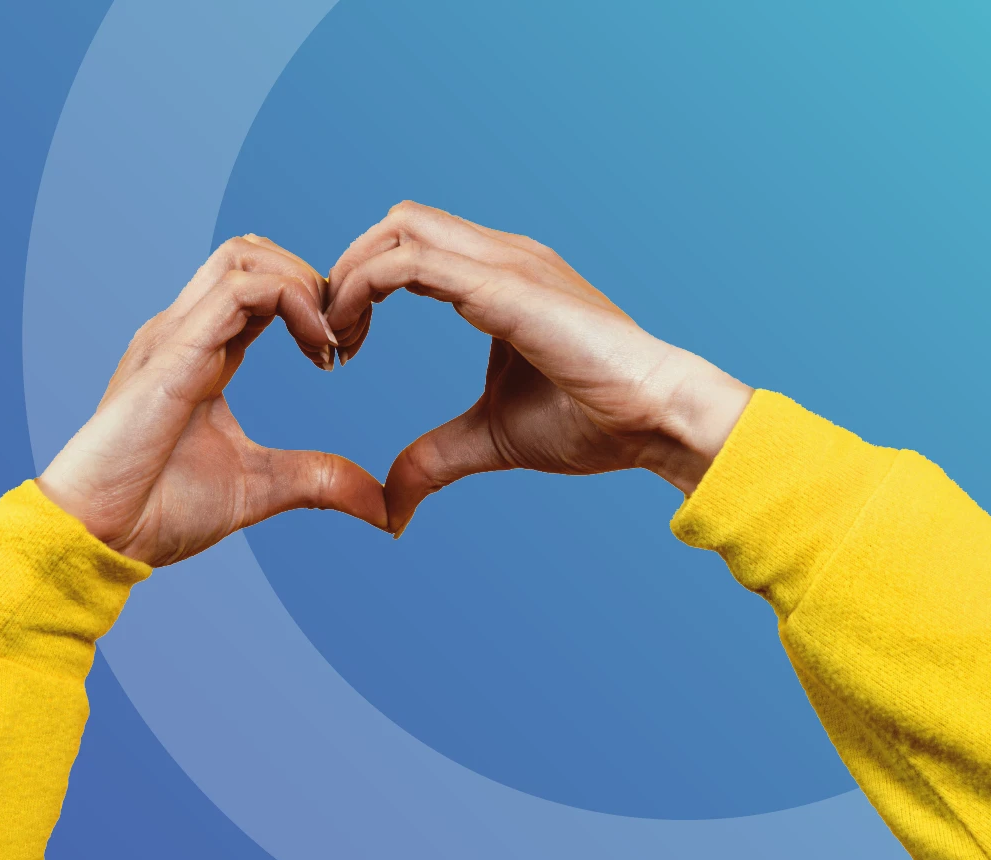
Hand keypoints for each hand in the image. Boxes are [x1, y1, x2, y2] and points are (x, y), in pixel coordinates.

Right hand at [38, 236, 388, 565]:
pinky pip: (239, 288)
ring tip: (329, 340)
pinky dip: (290, 300)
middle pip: (253, 253)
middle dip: (313, 280)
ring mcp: (174, 334)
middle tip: (344, 340)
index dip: (312, 304)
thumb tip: (382, 506)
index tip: (340, 357)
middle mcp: (185, 330)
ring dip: (303, 283)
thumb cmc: (158, 511)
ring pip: (245, 254)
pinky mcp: (172, 349)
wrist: (98, 535)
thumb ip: (318, 482)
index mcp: (202, 353)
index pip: (260, 287)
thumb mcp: (260, 489)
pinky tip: (316, 348)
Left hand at [325, 201, 753, 534]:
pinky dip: (365, 290)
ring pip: (397, 229)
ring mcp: (506, 262)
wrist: (660, 421)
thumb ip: (433, 458)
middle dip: (346, 272)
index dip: (360, 285)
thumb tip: (391, 506)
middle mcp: (501, 255)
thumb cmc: (594, 423)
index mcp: (498, 277)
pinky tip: (352, 340)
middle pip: (395, 223)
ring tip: (335, 344)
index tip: (339, 349)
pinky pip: (411, 262)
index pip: (408, 244)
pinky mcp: (505, 287)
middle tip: (330, 344)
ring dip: (348, 279)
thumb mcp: (489, 439)